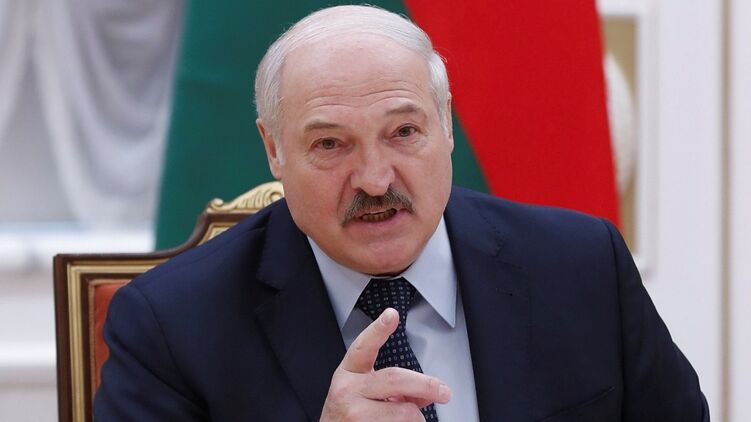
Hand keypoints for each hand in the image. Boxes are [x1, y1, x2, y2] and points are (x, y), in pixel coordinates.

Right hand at [320, 308, 450, 420]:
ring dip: (416, 418)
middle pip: (396, 379)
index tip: (391, 314)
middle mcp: (347, 390)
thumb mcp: (363, 394)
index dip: (378, 329)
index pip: (363, 347)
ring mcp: (354, 413)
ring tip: (405, 421)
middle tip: (444, 392)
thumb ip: (394, 388)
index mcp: (348, 373)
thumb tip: (427, 392)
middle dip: (426, 385)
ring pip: (405, 413)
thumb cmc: (347, 415)